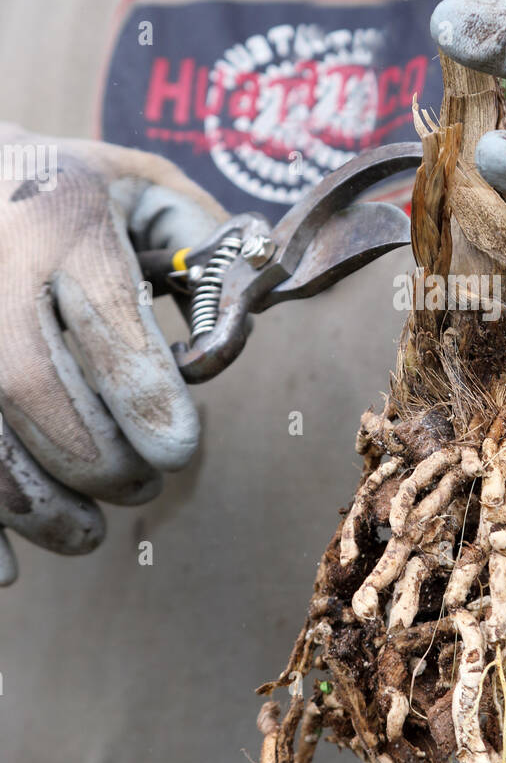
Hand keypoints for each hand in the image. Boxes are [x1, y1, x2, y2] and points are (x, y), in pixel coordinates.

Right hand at [0, 126, 225, 583]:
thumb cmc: (70, 193)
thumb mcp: (147, 194)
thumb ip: (209, 258)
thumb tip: (227, 348)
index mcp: (59, 217)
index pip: (103, 317)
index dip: (143, 395)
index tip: (179, 451)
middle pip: (33, 386)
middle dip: (98, 458)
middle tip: (141, 487)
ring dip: (37, 504)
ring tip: (86, 532)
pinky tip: (9, 569)